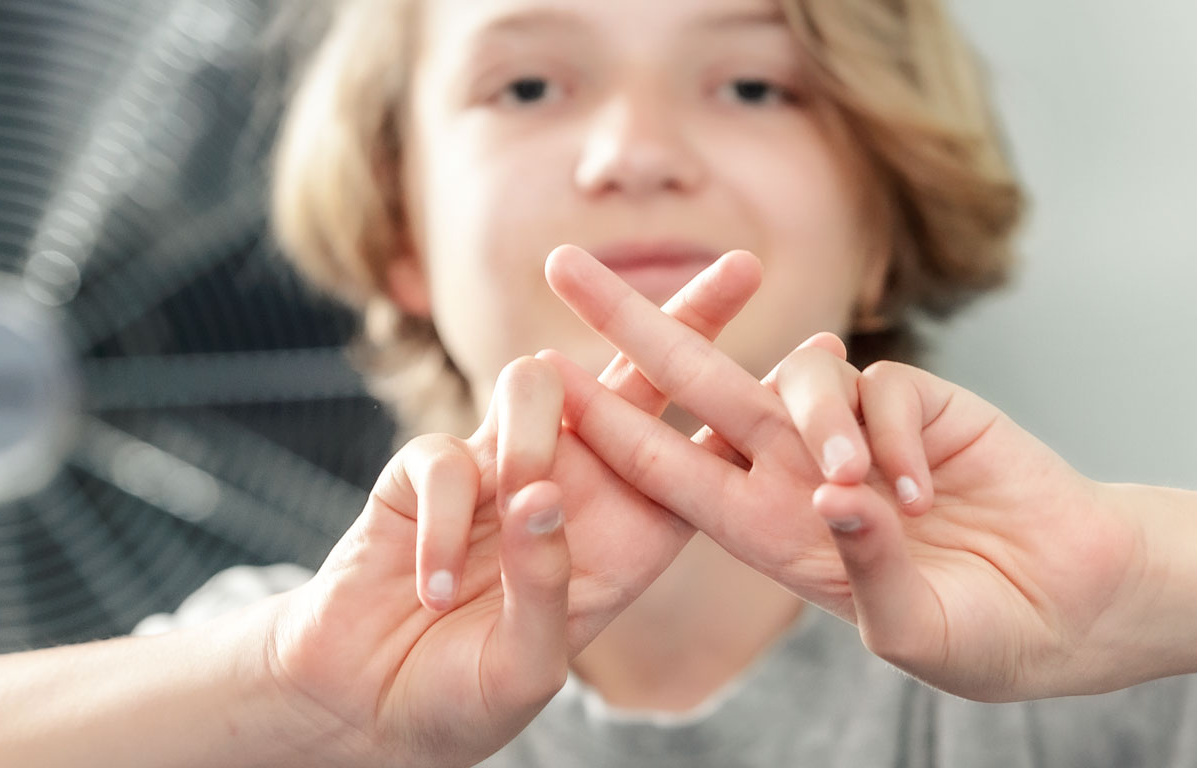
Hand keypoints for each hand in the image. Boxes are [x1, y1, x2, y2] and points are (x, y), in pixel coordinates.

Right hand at [258, 247, 761, 765]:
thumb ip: (549, 588)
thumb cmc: (462, 700)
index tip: (827, 352)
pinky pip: (447, 456)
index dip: (761, 403)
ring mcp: (501, 468)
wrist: (370, 709)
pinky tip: (438, 587)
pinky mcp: (427, 471)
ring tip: (520, 512)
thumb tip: (545, 494)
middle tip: (746, 269)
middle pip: (641, 379)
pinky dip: (448, 522)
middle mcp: (576, 487)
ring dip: (533, 441)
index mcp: (627, 535)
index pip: (704, 453)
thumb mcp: (529, 664)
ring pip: (537, 384)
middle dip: (687, 319)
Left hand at [544, 246, 1155, 702]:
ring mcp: (858, 436)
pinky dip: (889, 432)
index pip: (675, 473)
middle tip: (563, 266)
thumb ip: (871, 570)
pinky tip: (924, 493)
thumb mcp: (918, 633)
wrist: (1080, 604)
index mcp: (774, 537)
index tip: (544, 386)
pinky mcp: (920, 403)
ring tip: (861, 490)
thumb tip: (838, 495)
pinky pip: (879, 385)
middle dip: (634, 326)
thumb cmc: (990, 637)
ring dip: (816, 422)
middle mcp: (802, 477)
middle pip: (701, 388)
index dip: (613, 429)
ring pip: (795, 378)